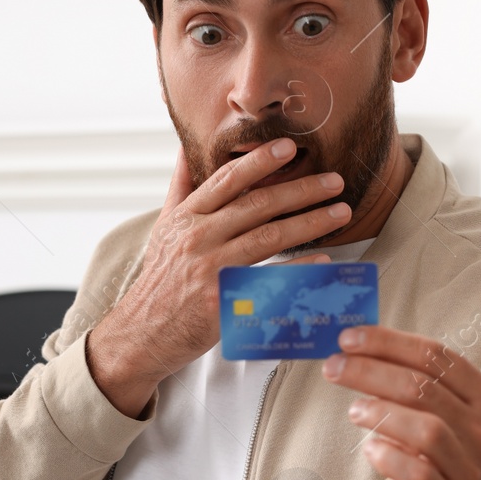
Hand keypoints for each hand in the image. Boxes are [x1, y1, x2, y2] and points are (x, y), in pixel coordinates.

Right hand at [86, 137, 351, 416]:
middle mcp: (197, 238)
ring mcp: (210, 270)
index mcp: (186, 217)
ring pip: (269, 237)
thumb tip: (186, 146)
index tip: (290, 147)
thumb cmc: (159, 280)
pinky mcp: (222, 301)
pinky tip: (324, 260)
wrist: (141, 333)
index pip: (227, 180)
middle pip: (257, 206)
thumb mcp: (163, 228)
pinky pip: (270, 280)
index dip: (260, 161)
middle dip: (301, 190)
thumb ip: (181, 187)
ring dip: (310, 222)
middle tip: (334, 181)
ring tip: (340, 212)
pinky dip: (298, 269)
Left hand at [322, 326, 480, 479]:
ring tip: (354, 411)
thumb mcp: (423, 407)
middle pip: (425, 388)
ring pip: (427, 430)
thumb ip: (401, 374)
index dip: (389, 343)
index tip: (348, 339)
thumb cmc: (423, 446)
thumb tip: (351, 342)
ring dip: (381, 413)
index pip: (437, 356)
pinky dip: (388, 457)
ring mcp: (469, 468)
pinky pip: (417, 475)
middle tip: (333, 367)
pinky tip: (369, 449)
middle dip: (372, 372)